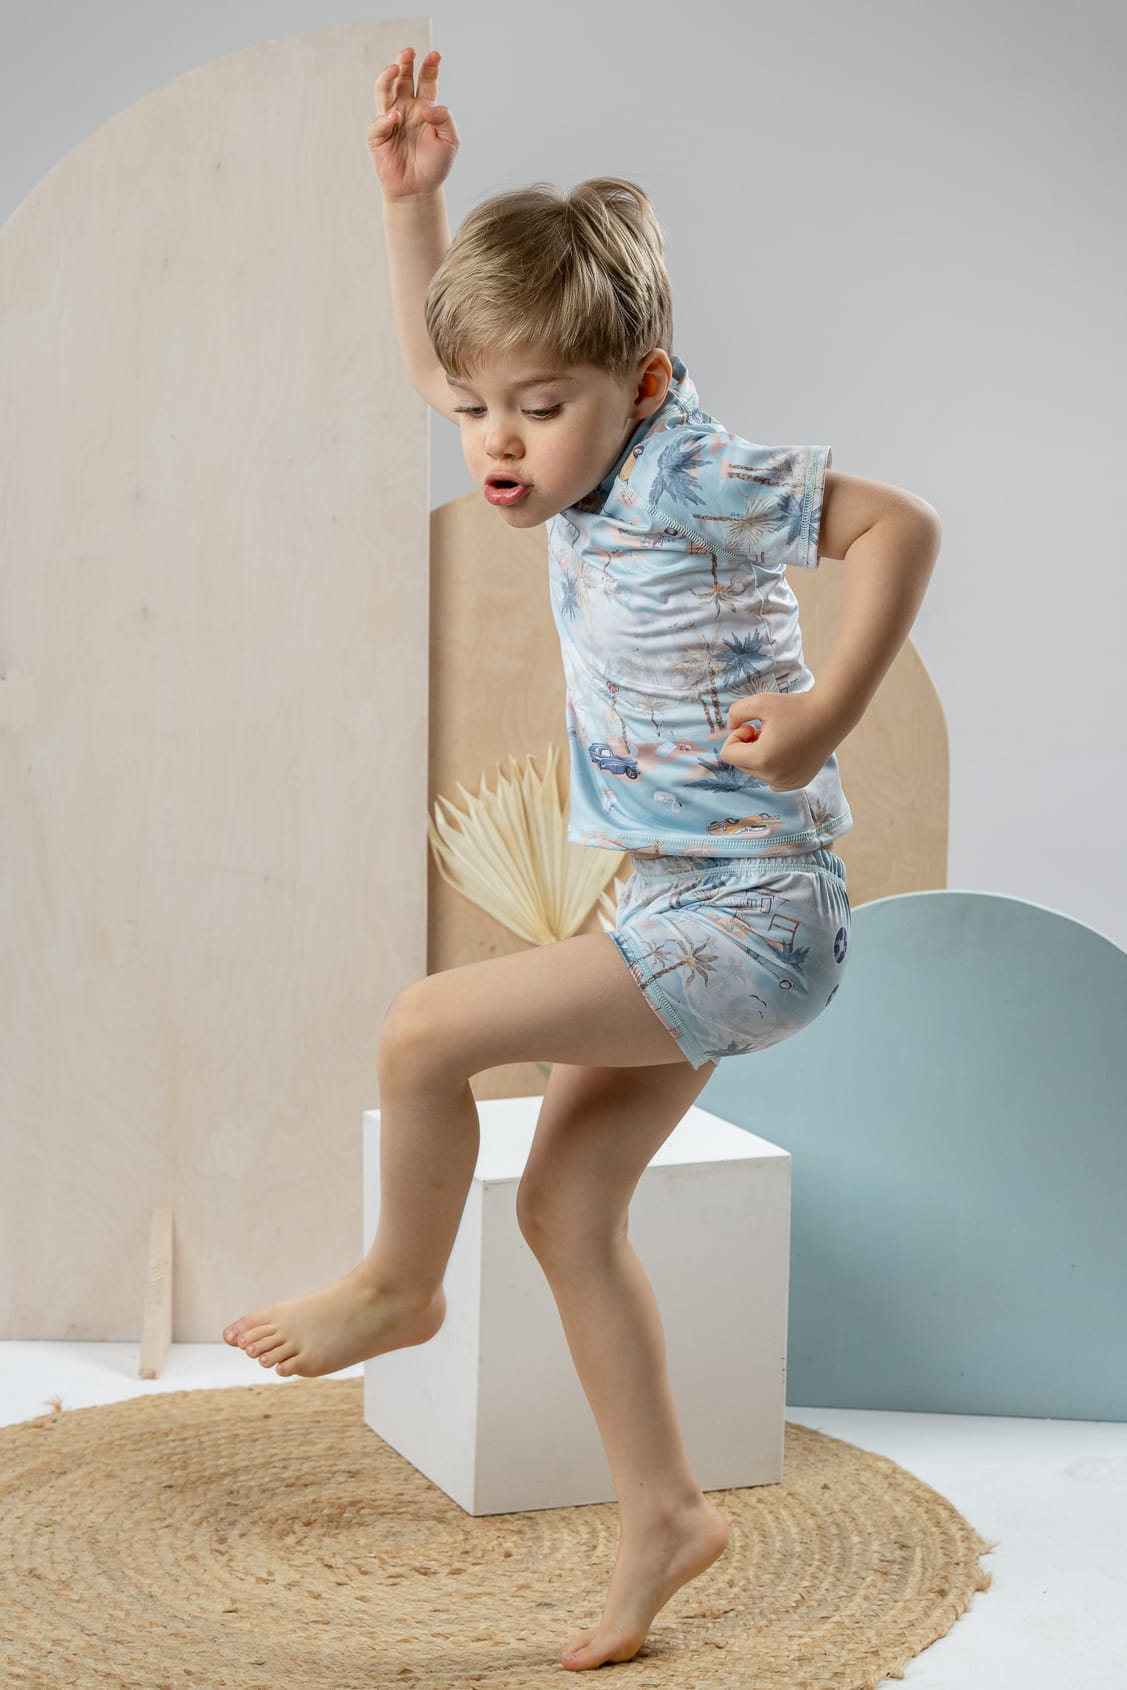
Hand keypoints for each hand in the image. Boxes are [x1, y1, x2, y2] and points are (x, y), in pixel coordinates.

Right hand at [368, 46, 458, 199]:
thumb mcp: (451, 141)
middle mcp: (406, 109)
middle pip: (403, 79)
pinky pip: (379, 122)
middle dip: (404, 63)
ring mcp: (391, 121)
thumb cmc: (436, 166)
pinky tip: (396, 117)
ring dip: (388, 78)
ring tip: (395, 68)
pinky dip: (386, 118)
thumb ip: (445, 119)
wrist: (419, 191)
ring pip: (384, 91)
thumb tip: (426, 107)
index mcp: (424, 107)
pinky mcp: (379, 137)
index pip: (426, 81)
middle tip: (408, 52)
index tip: (435, 55)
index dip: (429, 67)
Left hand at [719, 692, 840, 791]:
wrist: (831, 714)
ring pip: (758, 772)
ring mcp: (788, 782)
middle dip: (748, 747)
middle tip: (767, 730)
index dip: (736, 737)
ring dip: (761, 755)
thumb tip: (730, 726)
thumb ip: (735, 712)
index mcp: (762, 760)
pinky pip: (774, 780)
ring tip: (778, 739)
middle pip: (742, 765)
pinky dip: (774, 767)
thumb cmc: (796, 706)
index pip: (728, 755)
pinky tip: (787, 751)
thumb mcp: (760, 701)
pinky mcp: (799, 782)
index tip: (753, 726)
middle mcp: (773, 777)